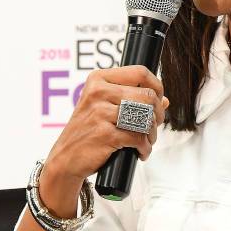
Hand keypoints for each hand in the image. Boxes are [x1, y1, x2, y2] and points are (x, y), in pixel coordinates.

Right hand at [45, 65, 168, 181]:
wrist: (66, 158)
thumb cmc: (89, 131)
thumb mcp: (104, 107)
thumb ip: (133, 99)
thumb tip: (165, 100)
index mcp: (99, 79)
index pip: (140, 72)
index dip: (157, 87)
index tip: (158, 101)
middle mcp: (98, 92)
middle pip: (148, 96)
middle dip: (157, 114)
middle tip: (153, 126)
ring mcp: (100, 113)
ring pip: (146, 117)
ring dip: (152, 133)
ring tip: (146, 141)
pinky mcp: (104, 134)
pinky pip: (138, 138)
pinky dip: (145, 147)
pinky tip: (140, 151)